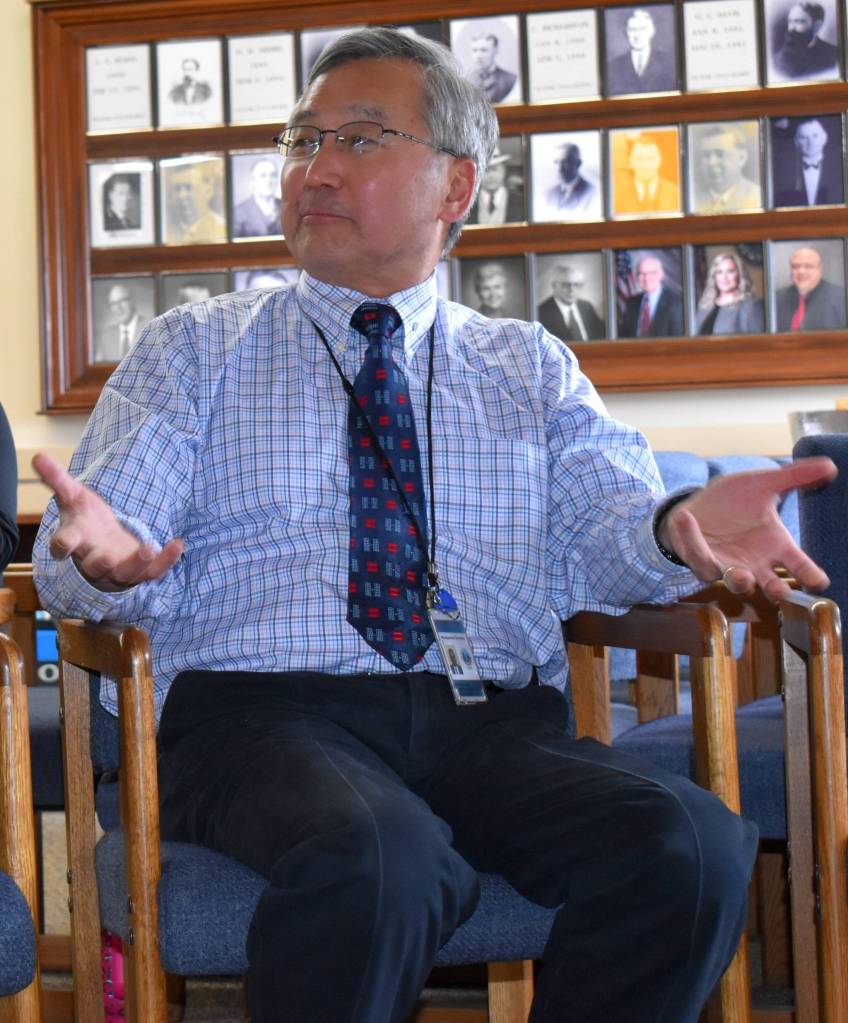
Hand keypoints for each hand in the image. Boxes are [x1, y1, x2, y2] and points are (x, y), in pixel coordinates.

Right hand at [32, 452, 183, 592]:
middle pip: (95, 566)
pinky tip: (178, 544)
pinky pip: (154, 571)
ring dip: (136, 563)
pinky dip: (166, 560)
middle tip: (106, 556)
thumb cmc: (86, 520)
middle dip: (100, 562)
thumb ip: (57, 479)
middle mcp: (94, 559)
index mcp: (76, 540)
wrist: (106, 542)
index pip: (63, 546)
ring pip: (125, 573)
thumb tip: (37, 456)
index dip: (62, 545)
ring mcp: (118, 568)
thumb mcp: (73, 496)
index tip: (63, 543)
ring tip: (148, 547)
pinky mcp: (141, 571)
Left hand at [658, 456, 836, 601]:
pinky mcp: (701, 558)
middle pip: (770, 584)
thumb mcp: (762, 484)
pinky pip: (697, 554)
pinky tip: (685, 517)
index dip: (810, 575)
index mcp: (775, 546)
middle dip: (775, 589)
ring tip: (742, 575)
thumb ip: (793, 478)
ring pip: (736, 581)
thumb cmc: (735, 501)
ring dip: (739, 580)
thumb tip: (830, 466)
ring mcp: (728, 565)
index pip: (798, 565)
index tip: (819, 582)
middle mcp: (755, 562)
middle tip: (779, 590)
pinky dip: (690, 537)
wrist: (699, 506)